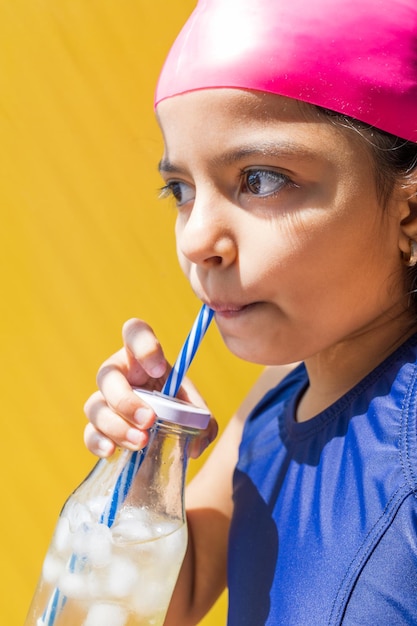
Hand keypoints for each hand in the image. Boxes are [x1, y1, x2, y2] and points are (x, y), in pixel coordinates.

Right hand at [84, 318, 217, 457]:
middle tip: (149, 420)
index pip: (134, 332)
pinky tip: (112, 451)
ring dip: (117, 426)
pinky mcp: (97, 428)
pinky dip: (98, 442)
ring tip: (141, 443)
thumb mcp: (193, 407)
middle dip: (126, 400)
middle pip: (107, 376)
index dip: (143, 345)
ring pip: (95, 406)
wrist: (164, 435)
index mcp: (141, 357)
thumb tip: (196, 444)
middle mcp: (118, 374)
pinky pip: (89, 433)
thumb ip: (202, 419)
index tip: (159, 368)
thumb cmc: (176, 408)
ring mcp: (104, 401)